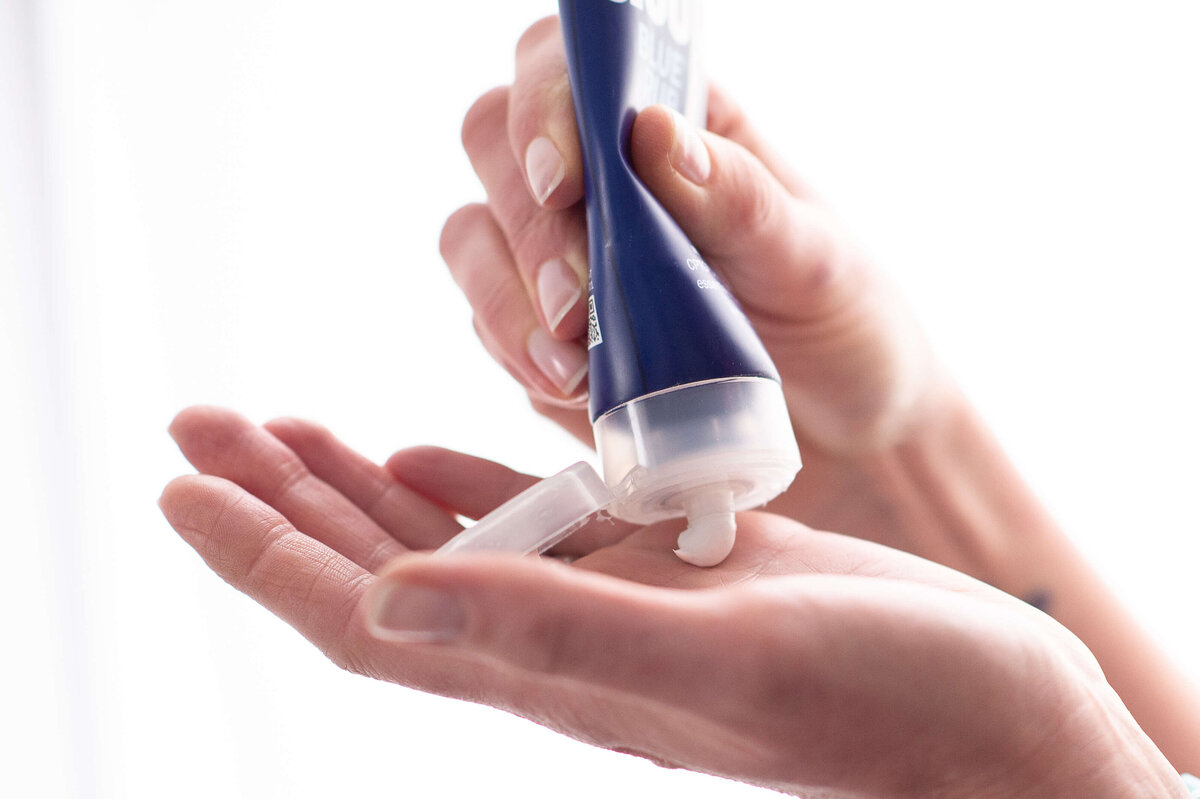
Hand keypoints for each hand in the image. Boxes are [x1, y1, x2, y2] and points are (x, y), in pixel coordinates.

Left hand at [159, 407, 1182, 798]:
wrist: (988, 712)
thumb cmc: (881, 696)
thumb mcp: (716, 654)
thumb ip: (553, 626)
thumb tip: (392, 602)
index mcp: (558, 671)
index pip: (366, 614)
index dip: (266, 553)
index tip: (183, 483)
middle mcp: (560, 640)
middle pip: (378, 568)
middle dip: (280, 497)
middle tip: (200, 421)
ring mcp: (606, 600)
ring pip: (441, 535)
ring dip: (350, 481)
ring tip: (274, 424)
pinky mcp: (658, 565)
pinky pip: (530, 516)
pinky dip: (459, 481)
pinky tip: (409, 452)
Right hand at [441, 16, 949, 549]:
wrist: (844, 441)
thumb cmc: (843, 329)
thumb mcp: (814, 260)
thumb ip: (738, 197)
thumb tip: (651, 130)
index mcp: (680, 126)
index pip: (573, 65)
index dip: (544, 103)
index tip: (563, 178)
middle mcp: (607, 177)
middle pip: (494, 139)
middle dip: (524, 220)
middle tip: (575, 299)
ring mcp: (565, 253)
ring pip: (473, 234)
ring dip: (504, 294)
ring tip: (571, 362)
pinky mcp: (545, 331)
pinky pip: (487, 322)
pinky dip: (512, 351)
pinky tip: (568, 386)